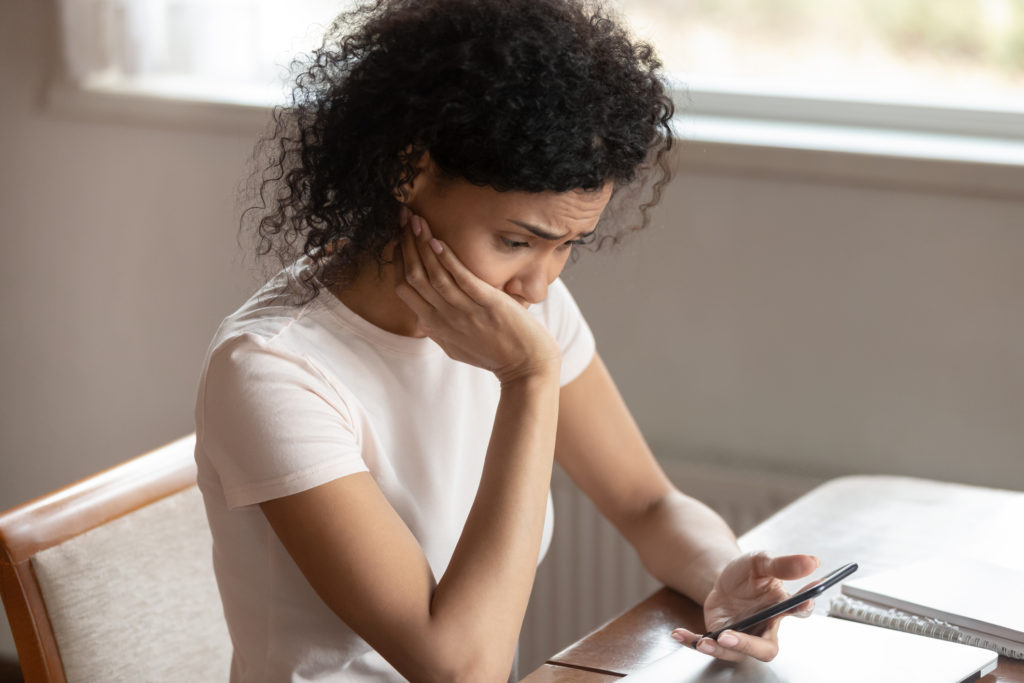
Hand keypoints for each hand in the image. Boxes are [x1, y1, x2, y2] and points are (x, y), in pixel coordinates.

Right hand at [393, 210, 560, 382]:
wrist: (527, 368)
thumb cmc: (494, 354)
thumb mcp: (456, 345)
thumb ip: (439, 328)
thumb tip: (425, 316)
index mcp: (434, 326)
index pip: (404, 288)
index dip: (399, 259)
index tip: (400, 236)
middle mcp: (444, 319)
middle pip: (413, 277)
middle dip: (406, 244)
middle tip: (403, 216)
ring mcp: (465, 313)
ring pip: (433, 275)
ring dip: (422, 244)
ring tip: (417, 219)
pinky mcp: (488, 306)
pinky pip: (461, 280)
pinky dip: (447, 260)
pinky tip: (438, 241)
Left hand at [671, 552, 818, 661]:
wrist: (723, 578)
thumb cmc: (748, 573)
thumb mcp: (761, 561)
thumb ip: (783, 564)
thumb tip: (812, 561)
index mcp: (780, 607)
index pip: (797, 612)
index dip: (802, 609)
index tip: (803, 602)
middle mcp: (763, 627)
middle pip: (765, 648)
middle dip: (747, 646)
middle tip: (730, 637)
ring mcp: (742, 635)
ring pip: (735, 653)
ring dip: (719, 649)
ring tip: (704, 642)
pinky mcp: (721, 637)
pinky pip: (708, 645)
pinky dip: (692, 642)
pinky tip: (679, 634)